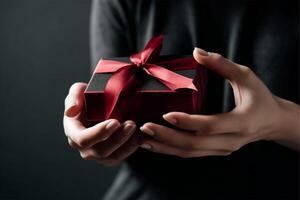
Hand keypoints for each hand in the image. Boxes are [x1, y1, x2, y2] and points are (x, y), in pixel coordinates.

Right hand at [63, 83, 138, 165]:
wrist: (99, 106)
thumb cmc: (87, 98)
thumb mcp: (78, 90)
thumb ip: (74, 96)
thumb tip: (71, 111)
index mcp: (73, 131)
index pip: (83, 138)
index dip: (99, 133)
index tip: (115, 122)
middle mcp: (83, 147)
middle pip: (100, 150)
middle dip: (118, 138)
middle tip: (132, 124)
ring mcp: (97, 154)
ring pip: (113, 156)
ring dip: (127, 145)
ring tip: (138, 130)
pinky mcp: (110, 156)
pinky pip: (122, 157)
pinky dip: (132, 148)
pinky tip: (141, 137)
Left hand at [139, 48, 299, 157]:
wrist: (272, 122)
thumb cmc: (260, 97)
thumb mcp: (246, 76)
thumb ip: (222, 64)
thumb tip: (197, 52)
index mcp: (241, 122)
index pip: (210, 125)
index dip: (188, 122)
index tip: (166, 115)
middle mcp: (231, 141)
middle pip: (194, 144)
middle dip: (167, 137)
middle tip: (145, 128)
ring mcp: (223, 149)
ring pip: (190, 153)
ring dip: (165, 147)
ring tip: (142, 139)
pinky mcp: (216, 151)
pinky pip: (191, 153)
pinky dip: (171, 149)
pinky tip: (156, 144)